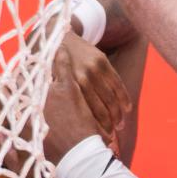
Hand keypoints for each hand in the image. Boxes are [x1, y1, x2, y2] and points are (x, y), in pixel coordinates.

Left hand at [41, 36, 130, 162]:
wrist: (58, 37)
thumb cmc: (50, 69)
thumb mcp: (49, 86)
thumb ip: (54, 104)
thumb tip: (54, 132)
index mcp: (67, 88)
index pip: (85, 114)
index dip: (93, 128)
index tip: (97, 140)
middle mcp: (80, 78)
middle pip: (100, 108)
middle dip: (107, 125)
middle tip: (111, 137)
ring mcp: (93, 69)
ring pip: (110, 97)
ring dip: (118, 114)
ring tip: (119, 126)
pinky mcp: (102, 62)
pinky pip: (116, 83)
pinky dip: (123, 97)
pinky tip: (127, 109)